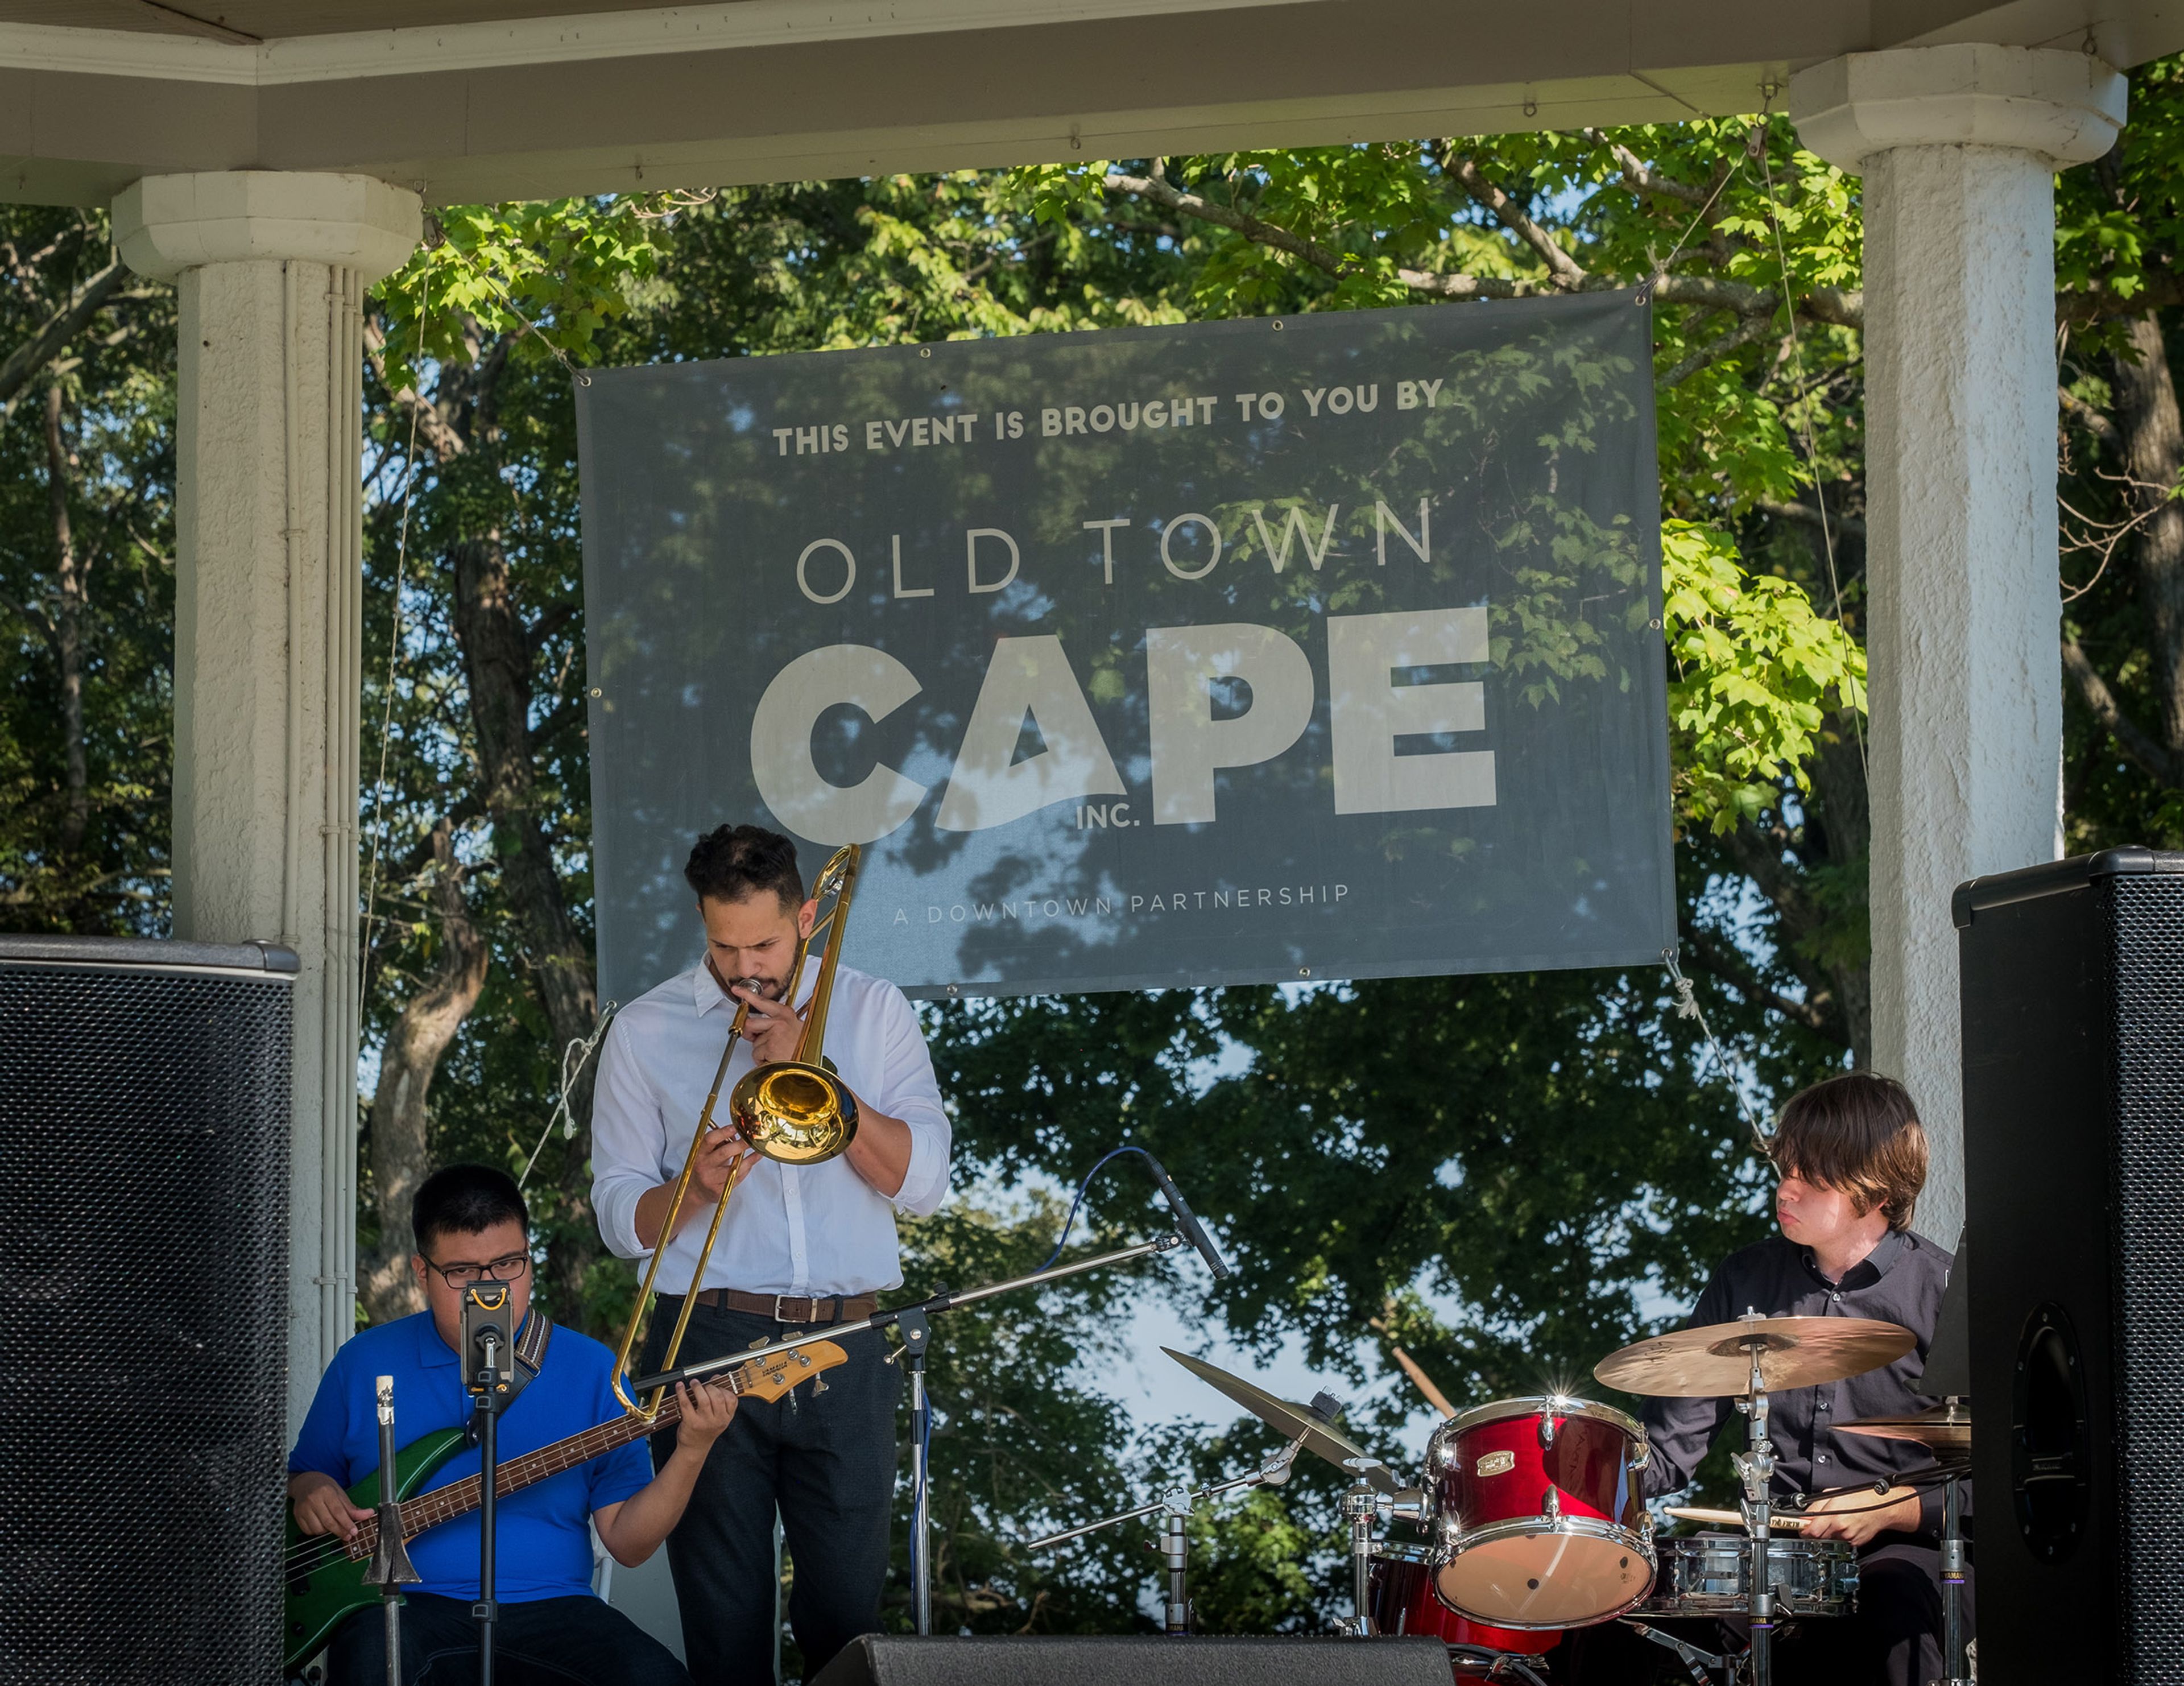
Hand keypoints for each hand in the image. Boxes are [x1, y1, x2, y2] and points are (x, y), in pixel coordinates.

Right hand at [290, 1471, 372, 1541]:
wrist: (305, 1483)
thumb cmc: (325, 1488)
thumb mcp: (340, 1494)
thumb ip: (352, 1507)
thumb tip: (368, 1514)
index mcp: (326, 1491)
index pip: (338, 1511)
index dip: (347, 1523)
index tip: (354, 1532)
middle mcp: (313, 1500)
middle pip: (328, 1522)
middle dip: (340, 1531)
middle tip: (348, 1536)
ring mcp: (303, 1509)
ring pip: (318, 1529)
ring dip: (328, 1531)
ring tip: (333, 1524)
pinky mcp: (297, 1516)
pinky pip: (309, 1531)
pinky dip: (317, 1531)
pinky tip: (321, 1524)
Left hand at [669, 1380, 737, 1457]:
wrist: (694, 1448)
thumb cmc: (706, 1431)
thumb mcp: (719, 1418)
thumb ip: (720, 1399)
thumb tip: (716, 1378)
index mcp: (726, 1418)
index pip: (731, 1399)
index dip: (724, 1388)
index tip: (717, 1383)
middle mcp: (717, 1420)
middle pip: (717, 1397)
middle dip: (710, 1386)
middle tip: (704, 1385)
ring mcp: (704, 1422)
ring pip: (704, 1399)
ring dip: (698, 1387)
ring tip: (694, 1384)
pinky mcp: (691, 1422)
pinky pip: (686, 1403)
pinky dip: (682, 1393)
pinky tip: (680, 1387)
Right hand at [689, 1121, 755, 1203]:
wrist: (696, 1189)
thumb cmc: (704, 1167)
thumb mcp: (706, 1152)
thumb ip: (718, 1142)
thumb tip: (736, 1134)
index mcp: (699, 1153)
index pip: (710, 1140)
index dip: (723, 1132)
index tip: (735, 1127)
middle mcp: (703, 1166)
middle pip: (724, 1153)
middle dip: (740, 1145)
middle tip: (751, 1139)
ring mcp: (711, 1179)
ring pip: (734, 1168)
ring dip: (749, 1159)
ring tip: (758, 1151)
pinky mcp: (719, 1190)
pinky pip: (737, 1178)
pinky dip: (746, 1169)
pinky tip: (752, 1162)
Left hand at [735, 983, 807, 1066]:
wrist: (808, 1064)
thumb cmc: (801, 1049)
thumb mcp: (790, 1031)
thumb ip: (771, 1026)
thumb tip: (752, 1029)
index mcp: (785, 1014)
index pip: (763, 1002)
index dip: (747, 995)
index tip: (737, 989)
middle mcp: (780, 1021)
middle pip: (750, 1023)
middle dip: (750, 1034)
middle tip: (758, 1040)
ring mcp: (775, 1034)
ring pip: (754, 1043)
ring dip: (761, 1052)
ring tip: (777, 1053)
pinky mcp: (770, 1047)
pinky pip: (757, 1055)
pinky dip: (763, 1061)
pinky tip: (776, 1059)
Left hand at [1799, 1484, 1921, 1545]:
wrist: (1881, 1507)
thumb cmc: (1858, 1498)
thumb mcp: (1831, 1494)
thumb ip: (1815, 1507)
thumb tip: (1803, 1517)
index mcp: (1833, 1515)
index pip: (1811, 1532)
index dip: (1804, 1531)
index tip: (1802, 1529)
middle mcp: (1840, 1529)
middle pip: (1818, 1538)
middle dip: (1815, 1532)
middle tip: (1818, 1524)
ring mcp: (1848, 1538)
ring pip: (1829, 1541)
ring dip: (1827, 1534)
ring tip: (1834, 1523)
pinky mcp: (1855, 1544)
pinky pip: (1840, 1543)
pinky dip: (1838, 1537)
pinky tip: (1844, 1527)